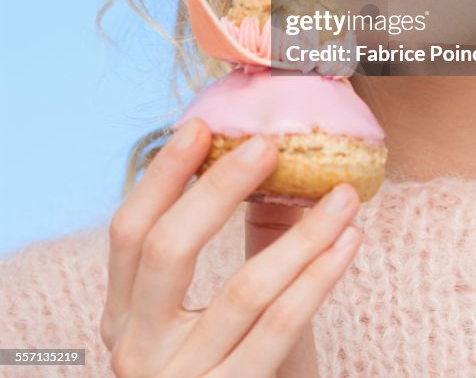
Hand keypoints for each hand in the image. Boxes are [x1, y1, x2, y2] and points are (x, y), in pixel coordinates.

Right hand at [100, 119, 360, 376]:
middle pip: (167, 250)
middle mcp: (137, 351)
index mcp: (124, 318)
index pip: (128, 233)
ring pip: (243, 289)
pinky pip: (280, 328)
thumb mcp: (208, 317)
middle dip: (219, 189)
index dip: (162, 176)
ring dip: (303, 234)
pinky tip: (348, 241)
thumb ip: (231, 248)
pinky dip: (319, 277)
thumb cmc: (228, 370)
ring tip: (343, 195)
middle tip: (269, 145)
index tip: (201, 126)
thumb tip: (270, 166)